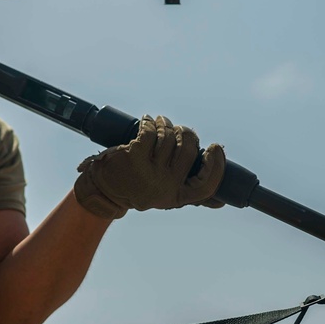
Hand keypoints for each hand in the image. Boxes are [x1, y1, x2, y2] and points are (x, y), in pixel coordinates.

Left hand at [74, 115, 225, 219]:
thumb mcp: (166, 195)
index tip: (214, 147)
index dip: (215, 165)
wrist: (102, 191)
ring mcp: (149, 173)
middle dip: (185, 133)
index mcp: (177, 197)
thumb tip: (222, 201)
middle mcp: (165, 187)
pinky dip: (149, 122)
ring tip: (158, 122)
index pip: (206, 185)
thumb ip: (190, 194)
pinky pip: (150, 132)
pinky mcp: (134, 157)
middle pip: (189, 151)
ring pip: (169, 138)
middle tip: (177, 129)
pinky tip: (146, 121)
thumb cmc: (138, 189)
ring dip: (165, 124)